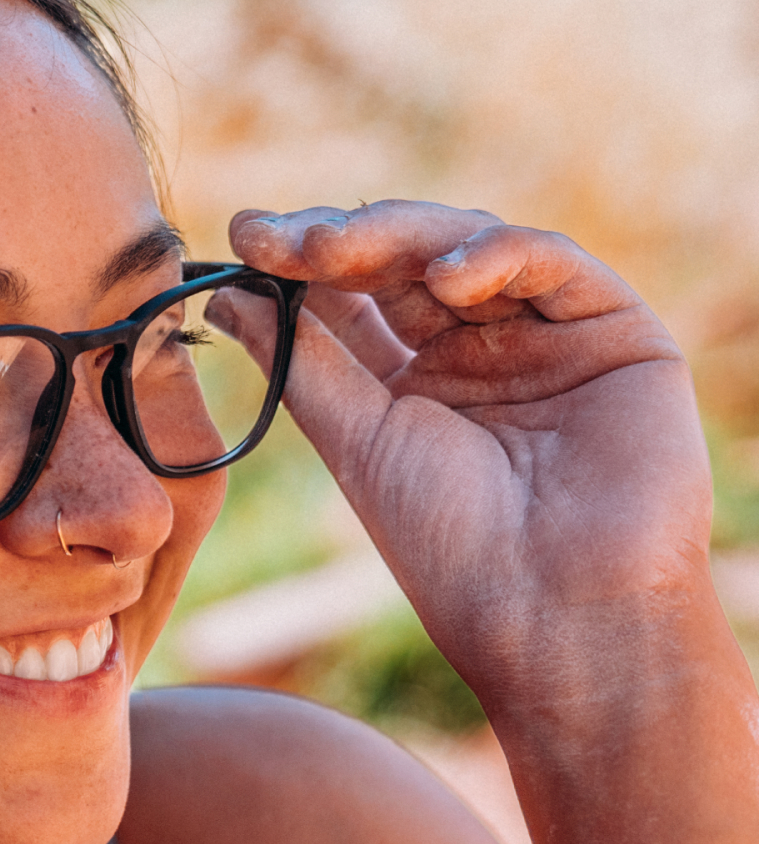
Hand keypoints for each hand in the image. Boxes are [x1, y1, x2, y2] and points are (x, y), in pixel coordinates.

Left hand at [224, 201, 708, 706]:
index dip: (300, 258)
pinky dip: (498, 254)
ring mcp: (549, 335)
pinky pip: (556, 264)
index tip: (243, 236)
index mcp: (417, 379)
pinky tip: (446, 277)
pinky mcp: (617, 330)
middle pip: (407, 259)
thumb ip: (301, 359)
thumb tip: (226, 293)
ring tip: (337, 249)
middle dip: (341, 239)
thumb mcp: (355, 437)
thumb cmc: (450, 542)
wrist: (554, 607)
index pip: (356, 294)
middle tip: (285, 239)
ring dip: (401, 236)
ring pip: (472, 245)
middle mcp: (484, 349)